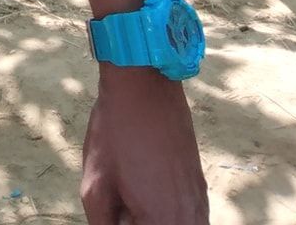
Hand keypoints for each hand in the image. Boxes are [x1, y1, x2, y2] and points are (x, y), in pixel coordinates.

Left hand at [81, 68, 207, 223]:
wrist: (145, 84)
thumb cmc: (116, 131)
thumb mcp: (95, 187)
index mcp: (164, 224)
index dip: (119, 220)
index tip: (114, 202)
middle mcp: (192, 220)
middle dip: (133, 219)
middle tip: (121, 192)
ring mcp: (200, 205)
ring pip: (170, 224)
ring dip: (148, 217)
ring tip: (131, 186)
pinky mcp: (201, 189)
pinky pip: (182, 216)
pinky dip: (163, 210)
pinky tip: (145, 182)